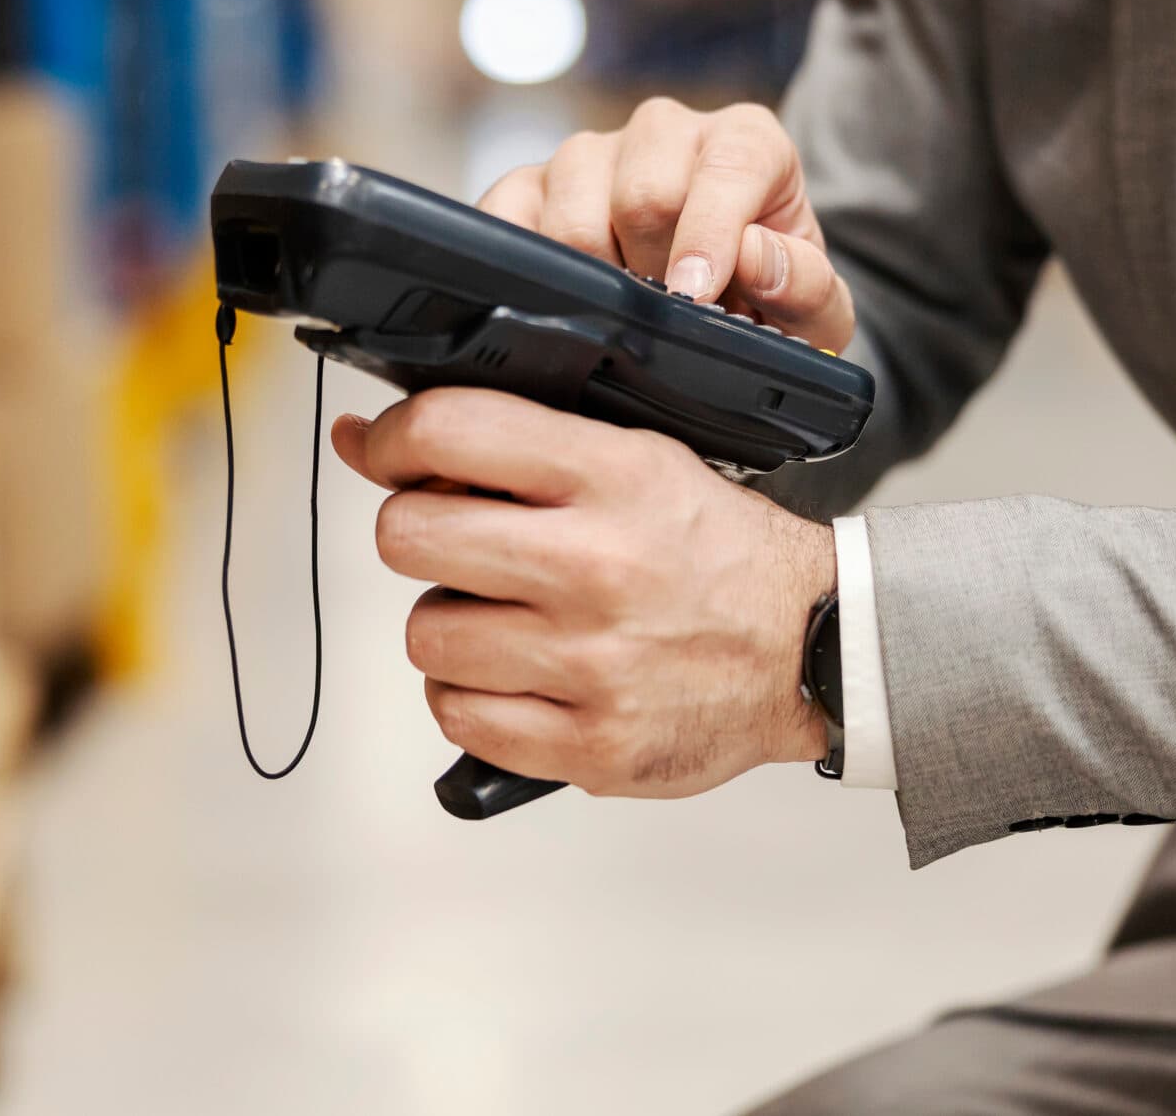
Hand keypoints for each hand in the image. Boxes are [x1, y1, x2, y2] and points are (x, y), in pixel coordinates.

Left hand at [333, 389, 835, 798]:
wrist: (815, 649)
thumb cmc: (717, 550)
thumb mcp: (636, 460)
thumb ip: (506, 443)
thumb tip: (360, 441)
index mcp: (613, 476)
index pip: (449, 430)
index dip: (393, 439)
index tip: (388, 454)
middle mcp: (596, 566)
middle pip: (409, 537)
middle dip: (417, 533)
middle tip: (459, 544)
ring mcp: (592, 663)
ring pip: (425, 635)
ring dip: (450, 624)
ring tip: (507, 616)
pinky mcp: (592, 745)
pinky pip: (459, 717)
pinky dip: (473, 697)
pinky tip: (520, 674)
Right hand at [478, 97, 856, 354]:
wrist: (714, 300)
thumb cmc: (765, 298)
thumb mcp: (813, 310)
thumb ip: (806, 286)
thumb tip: (755, 258)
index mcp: (746, 141)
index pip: (726, 168)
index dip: (709, 235)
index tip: (695, 295)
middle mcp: (664, 131)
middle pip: (644, 194)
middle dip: (655, 272)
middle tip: (670, 320)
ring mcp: (589, 154)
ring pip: (573, 210)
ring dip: (596, 278)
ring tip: (626, 310)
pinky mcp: (528, 184)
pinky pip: (506, 215)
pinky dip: (527, 267)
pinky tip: (562, 299)